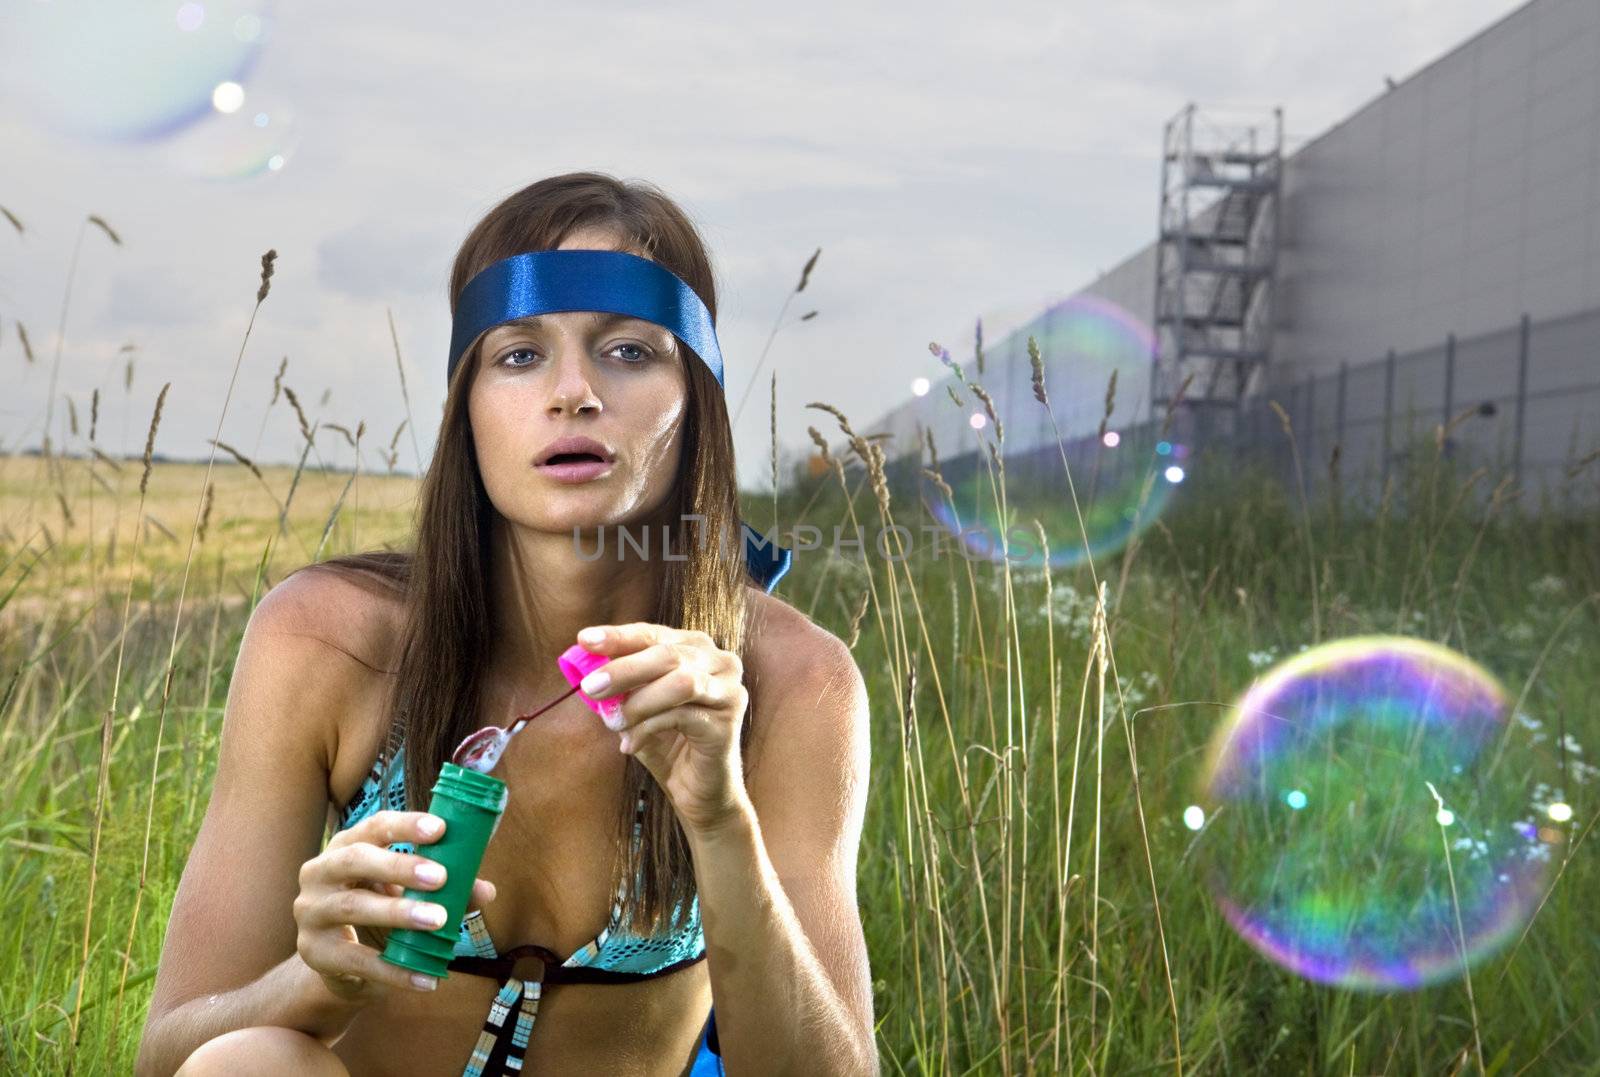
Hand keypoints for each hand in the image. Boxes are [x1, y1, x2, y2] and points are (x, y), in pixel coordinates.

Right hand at [293, 810, 496, 1002]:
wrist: (340, 965)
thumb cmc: (379, 912)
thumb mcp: (408, 894)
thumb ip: (445, 888)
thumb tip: (487, 891)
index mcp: (347, 846)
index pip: (374, 826)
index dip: (405, 826)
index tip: (440, 828)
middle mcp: (320, 872)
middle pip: (356, 860)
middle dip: (399, 866)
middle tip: (440, 877)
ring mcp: (311, 912)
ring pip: (353, 906)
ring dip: (398, 912)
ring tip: (437, 920)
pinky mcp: (313, 952)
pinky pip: (356, 960)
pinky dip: (394, 970)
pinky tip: (426, 978)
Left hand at [575, 623, 752, 835]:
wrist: (697, 790)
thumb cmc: (666, 742)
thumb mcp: (636, 706)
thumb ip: (618, 685)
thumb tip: (583, 665)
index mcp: (695, 649)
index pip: (653, 634)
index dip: (619, 636)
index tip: (584, 640)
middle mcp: (720, 662)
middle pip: (667, 654)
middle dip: (624, 670)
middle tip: (590, 687)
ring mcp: (729, 690)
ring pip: (680, 682)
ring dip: (638, 702)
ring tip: (612, 721)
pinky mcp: (729, 722)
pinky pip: (683, 716)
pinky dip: (649, 729)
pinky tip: (630, 745)